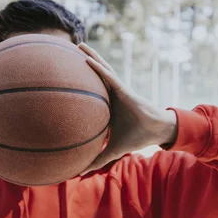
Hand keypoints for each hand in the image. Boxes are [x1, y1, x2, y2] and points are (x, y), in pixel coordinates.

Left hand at [78, 43, 177, 174]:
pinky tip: (86, 59)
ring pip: (101, 68)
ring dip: (90, 55)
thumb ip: (98, 158)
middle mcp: (111, 92)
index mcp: (107, 103)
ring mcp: (117, 89)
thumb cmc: (136, 137)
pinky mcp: (124, 90)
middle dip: (81, 60)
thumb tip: (79, 173)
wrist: (156, 132)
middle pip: (93, 74)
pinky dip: (97, 68)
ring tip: (77, 44)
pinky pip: (108, 77)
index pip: (90, 89)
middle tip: (65, 50)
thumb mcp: (113, 148)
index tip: (62, 73)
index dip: (77, 80)